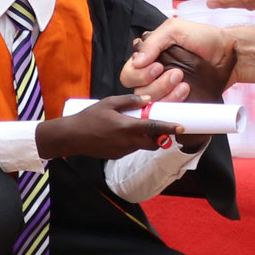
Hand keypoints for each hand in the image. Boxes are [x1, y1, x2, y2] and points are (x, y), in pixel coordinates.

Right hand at [35, 93, 186, 161]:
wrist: (72, 137)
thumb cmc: (89, 117)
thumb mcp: (109, 103)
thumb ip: (130, 101)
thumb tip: (148, 99)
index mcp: (127, 127)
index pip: (154, 128)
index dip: (170, 128)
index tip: (182, 127)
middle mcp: (128, 142)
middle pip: (154, 143)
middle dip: (161, 137)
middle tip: (162, 126)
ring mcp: (123, 151)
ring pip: (143, 146)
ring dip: (146, 138)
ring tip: (137, 125)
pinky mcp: (118, 155)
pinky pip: (132, 148)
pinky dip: (134, 141)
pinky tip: (124, 132)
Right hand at [120, 16, 234, 94]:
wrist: (228, 52)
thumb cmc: (205, 38)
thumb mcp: (176, 29)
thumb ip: (154, 41)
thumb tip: (136, 61)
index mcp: (150, 56)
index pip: (130, 70)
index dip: (138, 72)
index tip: (157, 66)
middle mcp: (154, 74)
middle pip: (135, 89)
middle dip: (151, 83)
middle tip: (174, 73)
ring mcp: (165, 90)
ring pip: (149, 102)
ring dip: (164, 91)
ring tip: (182, 79)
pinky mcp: (177, 102)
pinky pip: (165, 111)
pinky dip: (173, 101)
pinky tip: (186, 89)